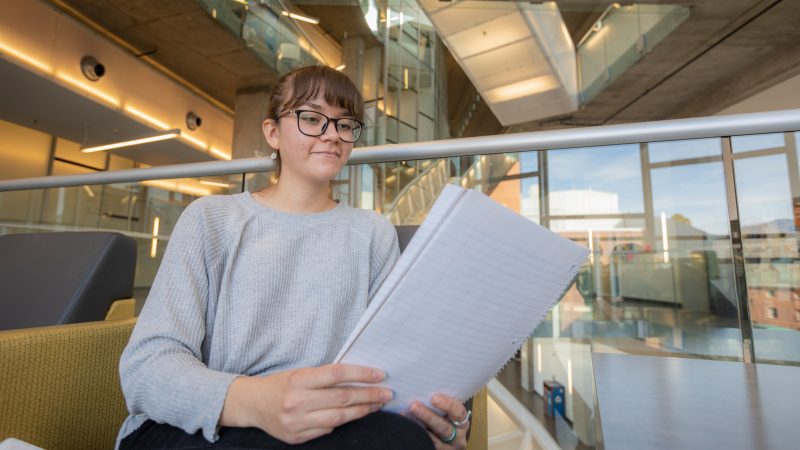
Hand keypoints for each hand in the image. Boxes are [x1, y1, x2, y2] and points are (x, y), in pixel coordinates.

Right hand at [220, 364, 392, 443]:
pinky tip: (352, 415)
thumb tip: (360, 379)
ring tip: (376, 405)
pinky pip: (327, 431)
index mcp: (299, 380)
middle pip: (342, 398)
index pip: (337, 375)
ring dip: (361, 411)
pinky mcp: (296, 437)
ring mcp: (297, 422)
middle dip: (368, 395)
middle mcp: (297, 401)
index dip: (362, 374)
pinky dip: (341, 423)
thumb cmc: (281, 384)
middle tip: (386, 393)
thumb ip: (325, 377)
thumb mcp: (300, 373)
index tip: (380, 374)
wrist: (252, 404)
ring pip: (338, 418)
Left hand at [410, 394, 469, 449]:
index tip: (434, 398)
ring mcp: (447, 448)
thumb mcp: (445, 413)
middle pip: (444, 428)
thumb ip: (438, 402)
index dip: (448, 405)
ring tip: (405, 416)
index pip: (459, 412)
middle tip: (414, 406)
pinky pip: (427, 446)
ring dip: (418, 427)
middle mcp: (458, 437)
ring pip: (435, 440)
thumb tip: (418, 386)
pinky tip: (406, 429)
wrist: (441, 440)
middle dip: (428, 416)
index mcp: (462, 422)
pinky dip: (416, 437)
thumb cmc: (441, 420)